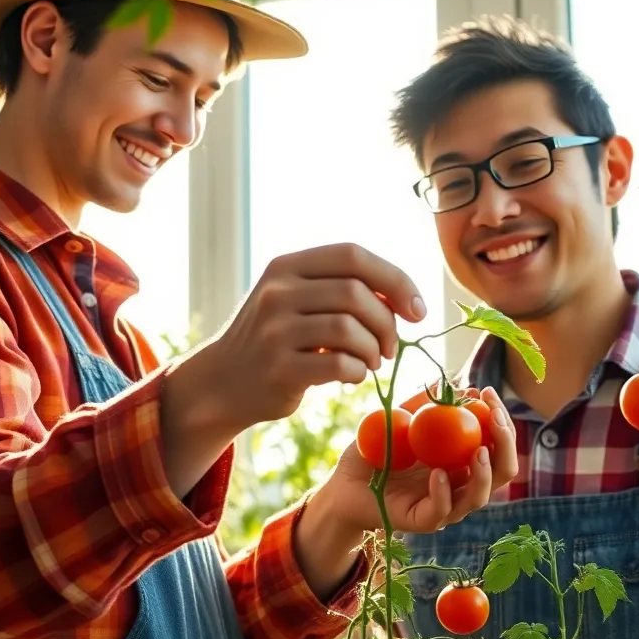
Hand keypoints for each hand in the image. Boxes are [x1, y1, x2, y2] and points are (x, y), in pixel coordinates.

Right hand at [158, 243, 425, 496]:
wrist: (223, 382)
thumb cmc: (275, 338)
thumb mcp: (296, 299)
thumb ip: (340, 289)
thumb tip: (403, 296)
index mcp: (286, 266)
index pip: (353, 256)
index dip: (395, 279)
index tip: (416, 309)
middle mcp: (277, 292)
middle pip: (356, 293)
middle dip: (387, 322)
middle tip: (390, 346)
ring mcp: (275, 330)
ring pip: (350, 329)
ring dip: (374, 349)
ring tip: (371, 361)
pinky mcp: (279, 368)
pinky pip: (339, 364)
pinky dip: (358, 372)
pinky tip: (352, 376)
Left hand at [320, 386, 518, 535]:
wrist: (343, 484)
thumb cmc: (375, 453)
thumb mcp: (399, 421)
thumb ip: (424, 404)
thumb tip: (454, 382)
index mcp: (463, 461)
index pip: (498, 444)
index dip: (501, 419)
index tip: (488, 392)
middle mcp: (461, 485)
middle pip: (503, 471)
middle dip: (506, 443)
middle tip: (495, 417)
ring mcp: (444, 506)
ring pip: (479, 496)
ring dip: (485, 473)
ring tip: (478, 449)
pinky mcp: (422, 521)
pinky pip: (441, 511)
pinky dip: (444, 492)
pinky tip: (439, 473)